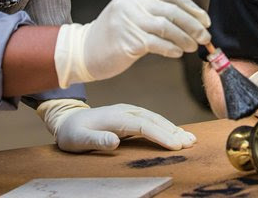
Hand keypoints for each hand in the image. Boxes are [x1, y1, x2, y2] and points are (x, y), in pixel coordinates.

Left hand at [36, 99, 196, 152]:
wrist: (67, 120)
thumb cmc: (72, 133)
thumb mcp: (78, 139)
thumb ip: (95, 140)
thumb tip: (114, 140)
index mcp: (115, 117)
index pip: (143, 126)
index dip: (160, 135)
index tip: (175, 146)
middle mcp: (125, 111)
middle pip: (153, 120)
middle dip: (173, 131)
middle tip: (190, 143)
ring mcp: (128, 113)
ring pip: (155, 119)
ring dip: (173, 129)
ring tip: (189, 140)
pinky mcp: (130, 117)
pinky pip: (151, 121)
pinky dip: (165, 127)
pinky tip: (176, 134)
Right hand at [54, 0, 210, 86]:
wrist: (85, 51)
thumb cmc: (116, 35)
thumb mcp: (133, 14)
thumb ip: (156, 12)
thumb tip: (192, 21)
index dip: (191, 7)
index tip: (205, 20)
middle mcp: (132, 3)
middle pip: (172, 10)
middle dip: (193, 24)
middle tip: (205, 37)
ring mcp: (129, 21)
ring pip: (167, 27)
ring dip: (185, 38)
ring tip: (193, 47)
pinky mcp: (128, 40)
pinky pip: (157, 44)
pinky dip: (171, 49)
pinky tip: (177, 53)